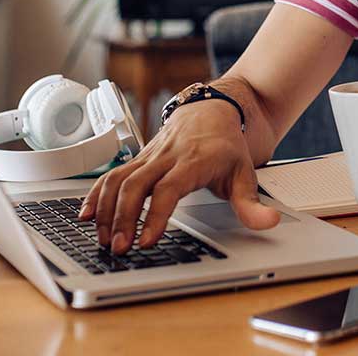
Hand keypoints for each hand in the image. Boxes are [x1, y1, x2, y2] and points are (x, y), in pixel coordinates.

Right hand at [78, 102, 279, 253]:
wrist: (213, 109)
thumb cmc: (226, 144)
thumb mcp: (245, 173)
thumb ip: (252, 204)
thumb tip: (269, 223)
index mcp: (193, 161)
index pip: (169, 188)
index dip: (155, 214)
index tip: (147, 240)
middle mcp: (166, 156)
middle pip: (136, 184)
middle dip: (123, 218)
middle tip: (120, 248)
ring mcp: (149, 156)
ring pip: (118, 179)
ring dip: (106, 210)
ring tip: (104, 239)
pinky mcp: (138, 158)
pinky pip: (112, 174)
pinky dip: (96, 194)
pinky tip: (88, 215)